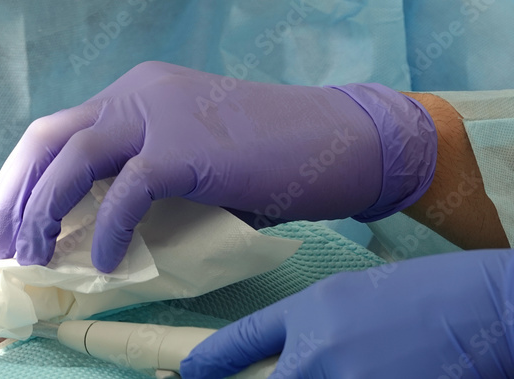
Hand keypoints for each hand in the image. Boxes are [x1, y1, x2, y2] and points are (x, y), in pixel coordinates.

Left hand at [0, 61, 435, 271]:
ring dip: (42, 211)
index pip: (52, 131)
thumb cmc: (266, 159)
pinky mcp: (187, 146)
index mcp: (132, 94)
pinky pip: (127, 189)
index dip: (18, 179)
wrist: (339, 141)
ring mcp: (160, 114)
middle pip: (45, 137)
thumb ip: (134, 175)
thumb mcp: (185, 158)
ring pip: (72, 157)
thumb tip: (82, 231)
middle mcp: (136, 93)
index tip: (4, 227)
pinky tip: (107, 263)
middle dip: (12, 195)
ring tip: (35, 258)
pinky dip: (109, 229)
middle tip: (0, 248)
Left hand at [180, 249, 513, 377]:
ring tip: (322, 366)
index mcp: (310, 311)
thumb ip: (309, 326)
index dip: (210, 359)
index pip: (242, 339)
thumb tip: (285, 354)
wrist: (479, 308)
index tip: (187, 372)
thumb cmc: (418, 295)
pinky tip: (358, 374)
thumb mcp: (347, 297)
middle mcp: (321, 350)